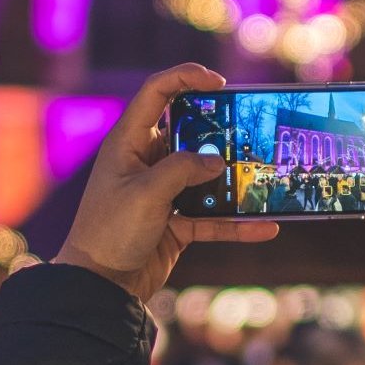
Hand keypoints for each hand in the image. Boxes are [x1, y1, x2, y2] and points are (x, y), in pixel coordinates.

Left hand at [54, 64, 277, 296]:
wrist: (98, 287)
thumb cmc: (110, 232)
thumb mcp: (147, 194)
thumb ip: (183, 170)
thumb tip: (217, 162)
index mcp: (129, 142)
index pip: (157, 93)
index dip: (186, 78)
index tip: (219, 82)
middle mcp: (146, 162)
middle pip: (190, 133)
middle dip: (222, 132)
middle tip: (252, 130)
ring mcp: (163, 192)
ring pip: (206, 176)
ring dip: (234, 179)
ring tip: (266, 175)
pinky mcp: (175, 222)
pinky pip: (212, 217)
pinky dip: (236, 223)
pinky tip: (265, 227)